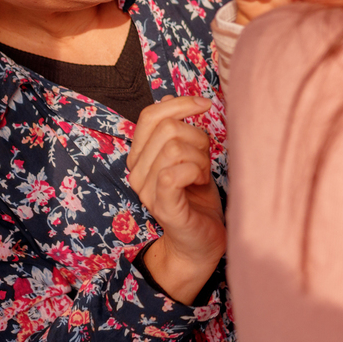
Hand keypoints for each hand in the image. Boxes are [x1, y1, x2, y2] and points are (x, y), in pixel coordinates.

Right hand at [127, 95, 222, 303]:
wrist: (202, 243)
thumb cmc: (197, 199)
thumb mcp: (190, 157)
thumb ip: (179, 132)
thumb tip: (174, 99)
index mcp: (140, 158)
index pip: (150, 115)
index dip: (180, 104)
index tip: (205, 105)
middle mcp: (137, 173)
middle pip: (168, 129)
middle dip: (197, 139)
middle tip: (204, 162)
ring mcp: (147, 191)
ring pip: (175, 148)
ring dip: (200, 159)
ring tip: (202, 176)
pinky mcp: (163, 207)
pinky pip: (173, 173)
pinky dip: (195, 171)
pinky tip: (201, 183)